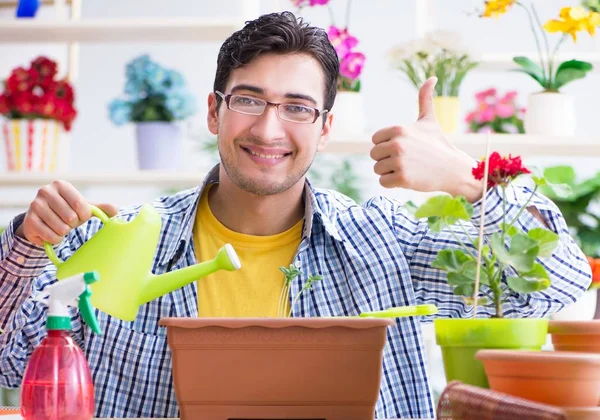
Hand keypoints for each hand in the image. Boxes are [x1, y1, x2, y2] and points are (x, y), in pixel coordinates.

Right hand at [15, 180, 117, 245]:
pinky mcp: (29, 221)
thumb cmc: (66, 211)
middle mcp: (45, 191)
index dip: (84, 215)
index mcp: (61, 185)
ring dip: (65, 232)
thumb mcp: (83, 208)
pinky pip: (50, 236)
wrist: (41, 220)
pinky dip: (56, 239)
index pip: (81, 205)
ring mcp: (35, 205)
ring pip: (61, 228)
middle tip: (68, 222)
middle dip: (74, 224)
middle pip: (71, 217)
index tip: (82, 216)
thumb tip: (115, 210)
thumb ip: (100, 208)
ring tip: (60, 226)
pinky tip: (52, 232)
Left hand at [370, 77, 482, 202]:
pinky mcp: (402, 178)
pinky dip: (393, 183)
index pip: (375, 140)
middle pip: (374, 155)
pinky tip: (408, 178)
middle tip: (406, 160)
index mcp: (398, 129)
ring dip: (389, 172)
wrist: (453, 169)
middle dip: (387, 160)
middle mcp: (397, 143)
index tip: (403, 148)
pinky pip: (383, 182)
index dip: (386, 146)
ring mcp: (399, 161)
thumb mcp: (429, 120)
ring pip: (377, 169)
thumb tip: (432, 77)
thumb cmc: (438, 144)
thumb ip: (425, 99)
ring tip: (408, 168)